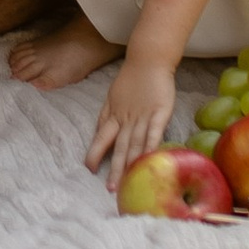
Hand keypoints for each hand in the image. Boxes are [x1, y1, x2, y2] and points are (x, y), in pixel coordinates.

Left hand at [86, 50, 180, 186]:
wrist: (148, 60)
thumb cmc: (131, 79)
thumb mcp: (111, 98)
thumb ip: (106, 116)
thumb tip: (97, 134)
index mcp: (114, 115)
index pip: (101, 138)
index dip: (95, 153)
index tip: (89, 169)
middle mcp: (126, 119)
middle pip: (119, 147)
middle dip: (114, 168)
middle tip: (110, 188)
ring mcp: (143, 117)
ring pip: (135, 144)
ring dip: (131, 163)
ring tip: (127, 181)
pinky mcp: (159, 113)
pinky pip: (154, 133)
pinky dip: (151, 147)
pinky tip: (148, 160)